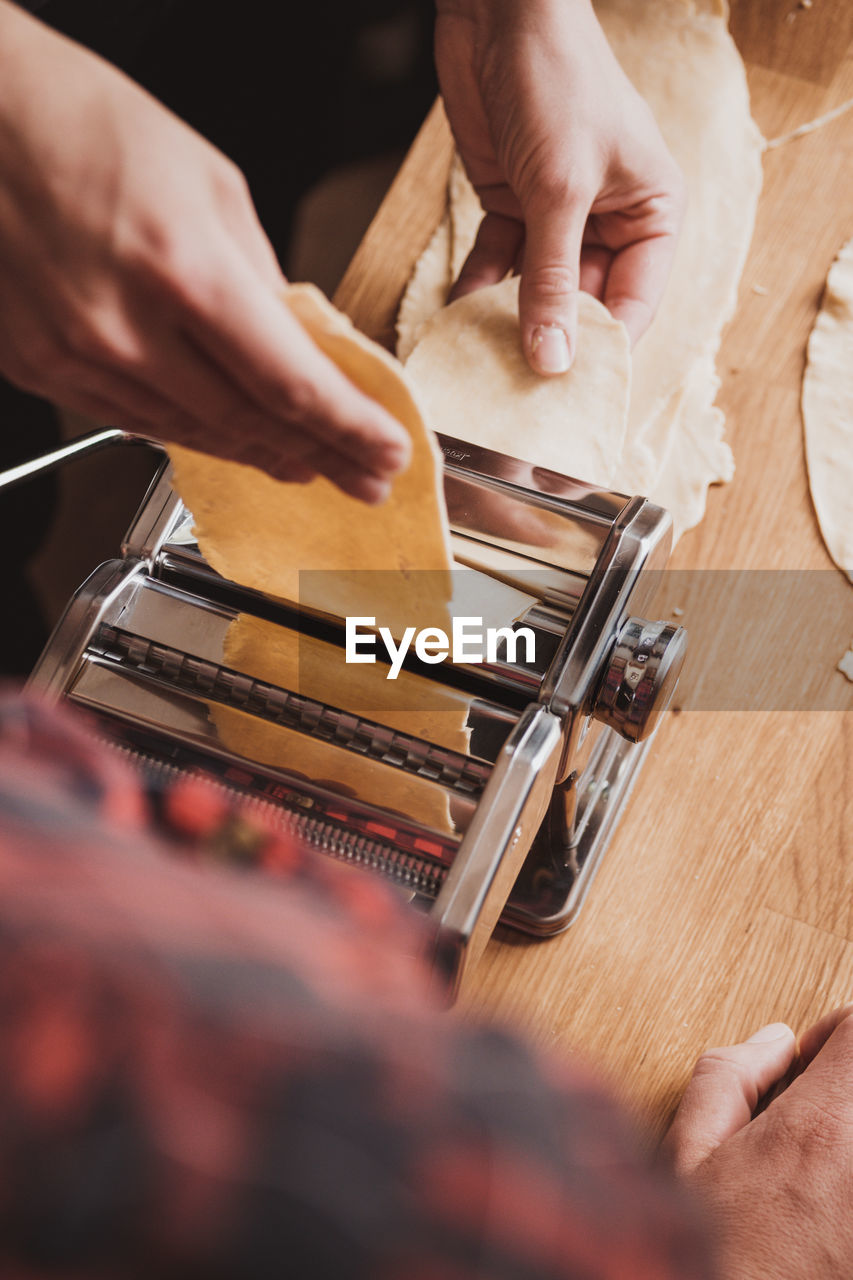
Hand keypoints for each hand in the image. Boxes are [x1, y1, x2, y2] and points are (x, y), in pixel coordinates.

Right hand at [0, 3, 410, 502]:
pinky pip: (134, 420)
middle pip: (250, 424)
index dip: (350, 430)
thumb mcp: (208, 181)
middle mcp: (127, 327)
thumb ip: (260, 274)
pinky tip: (227, 441)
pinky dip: (191, 434)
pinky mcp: (40, 367)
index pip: (292, 384)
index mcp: (184, 269)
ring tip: (308, 467)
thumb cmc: (82, 121)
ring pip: (193, 434)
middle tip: (364, 478)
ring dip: (260, 456)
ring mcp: (77, 356)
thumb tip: (299, 338)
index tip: (387, 451)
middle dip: (322, 458)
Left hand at [434, 0, 684, 373]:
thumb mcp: (559, 190)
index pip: (634, 304)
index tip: (571, 398)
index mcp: (650, 214)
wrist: (499, 14)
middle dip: (552, 343)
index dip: (604, 353)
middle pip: (583, 304)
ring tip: (484, 362)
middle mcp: (608, 221)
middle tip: (518, 392)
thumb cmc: (557, 84)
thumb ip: (552, 279)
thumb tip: (554, 360)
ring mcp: (557, 217)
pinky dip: (479, 289)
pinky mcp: (511, 206)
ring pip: (536, 290)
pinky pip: (498, 265)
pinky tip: (458, 318)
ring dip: (509, 322)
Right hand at [667, 1007, 852, 1278]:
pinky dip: (850, 1180)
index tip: (812, 1060)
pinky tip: (828, 1207)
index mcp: (822, 1129)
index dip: (836, 1033)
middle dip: (844, 1088)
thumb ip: (728, 1078)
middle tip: (818, 1112)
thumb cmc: (717, 1259)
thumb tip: (770, 1042)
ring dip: (851, 1137)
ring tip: (821, 1167)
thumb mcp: (689, 1157)